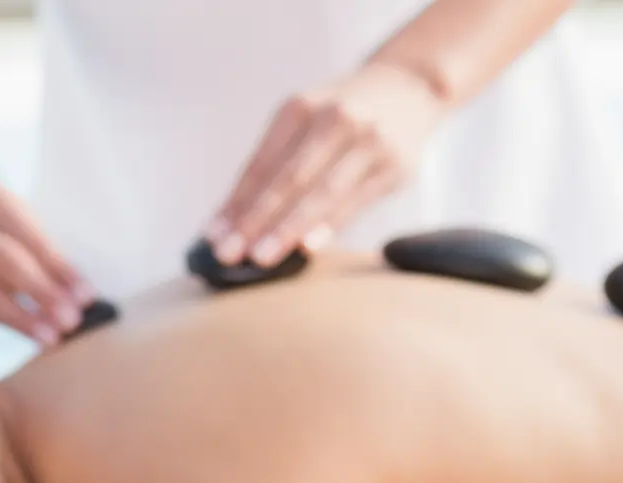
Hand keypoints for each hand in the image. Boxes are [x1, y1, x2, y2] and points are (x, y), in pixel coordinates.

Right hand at [0, 171, 93, 345]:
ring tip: (53, 336)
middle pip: (4, 261)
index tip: (86, 295)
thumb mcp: (24, 218)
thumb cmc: (5, 222)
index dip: (57, 266)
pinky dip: (8, 323)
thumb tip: (81, 297)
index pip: (26, 233)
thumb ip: (47, 250)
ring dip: (24, 318)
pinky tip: (31, 333)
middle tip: (71, 320)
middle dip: (41, 293)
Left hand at [206, 62, 448, 269]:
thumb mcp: (306, 122)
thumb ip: (275, 165)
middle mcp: (334, 118)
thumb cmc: (343, 116)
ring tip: (261, 257)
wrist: (409, 87)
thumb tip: (232, 221)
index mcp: (300, 107)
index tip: (213, 236)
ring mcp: (367, 141)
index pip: (261, 163)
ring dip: (287, 228)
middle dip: (254, 219)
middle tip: (229, 253)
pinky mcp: (393, 166)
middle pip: (287, 178)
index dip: (236, 202)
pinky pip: (354, 201)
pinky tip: (308, 246)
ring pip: (320, 192)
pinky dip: (329, 225)